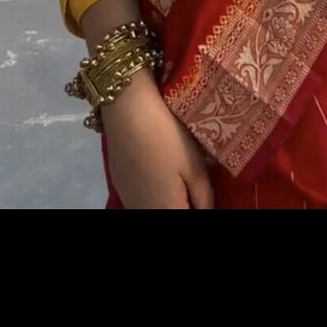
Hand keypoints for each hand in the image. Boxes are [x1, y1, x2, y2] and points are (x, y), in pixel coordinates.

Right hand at [102, 72, 214, 209]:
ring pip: (154, 209)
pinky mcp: (118, 184)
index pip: (190, 218)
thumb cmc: (166, 136)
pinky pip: (140, 201)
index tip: (207, 197)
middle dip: (185, 205)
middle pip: (169, 214)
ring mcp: (128, 198)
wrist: (125, 108)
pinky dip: (153, 196)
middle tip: (199, 190)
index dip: (201, 209)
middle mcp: (142, 210)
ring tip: (181, 183)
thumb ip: (204, 198)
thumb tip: (208, 211)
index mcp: (165, 209)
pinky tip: (160, 176)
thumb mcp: (194, 166)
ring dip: (169, 203)